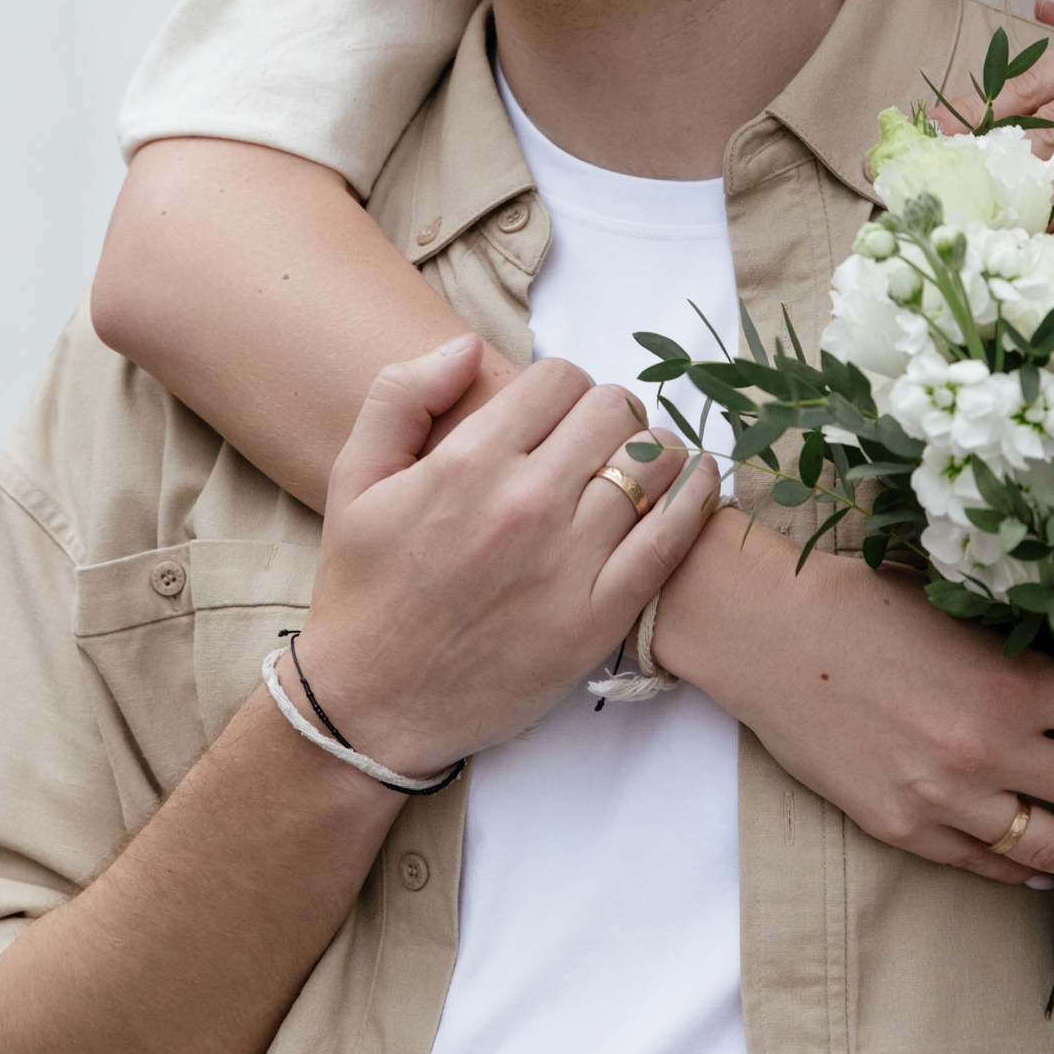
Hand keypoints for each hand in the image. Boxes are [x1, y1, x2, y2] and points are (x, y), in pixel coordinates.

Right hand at [296, 335, 719, 776]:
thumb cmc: (362, 590)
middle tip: (598, 440)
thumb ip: (401, 395)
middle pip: (614, 410)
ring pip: (654, 462)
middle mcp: (524, 505)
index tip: (556, 415)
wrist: (370, 707)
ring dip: (654, 451)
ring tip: (640, 465)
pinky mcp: (598, 618)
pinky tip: (699, 482)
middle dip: (610, 413)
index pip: (559, 378)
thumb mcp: (354, 479)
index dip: (562, 387)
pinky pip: (672, 539)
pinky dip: (697, 499)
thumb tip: (466, 346)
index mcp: (467, 464)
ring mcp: (567, 563)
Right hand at [658, 521, 1053, 890]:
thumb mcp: (956, 607)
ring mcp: (945, 800)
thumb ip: (1018, 648)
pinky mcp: (903, 828)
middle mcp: (987, 753)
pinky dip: (1024, 874)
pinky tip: (1051, 875)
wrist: (761, 633)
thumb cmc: (854, 597)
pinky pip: (983, 865)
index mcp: (1007, 685)